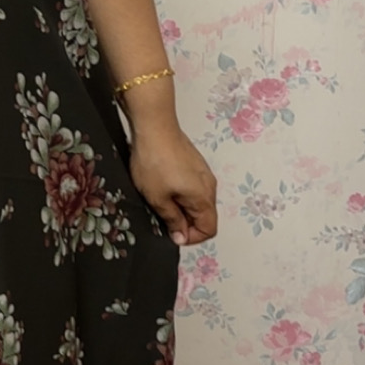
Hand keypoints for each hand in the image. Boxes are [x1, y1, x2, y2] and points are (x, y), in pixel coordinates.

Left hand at [128, 124, 217, 247]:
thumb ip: (172, 220)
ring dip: (182, 207)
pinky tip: (163, 184)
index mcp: (204, 198)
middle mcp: (210, 186)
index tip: (172, 233)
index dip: (191, 238)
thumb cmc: (154, 162)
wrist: (155, 126)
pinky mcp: (195, 163)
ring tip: (160, 199)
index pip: (209, 229)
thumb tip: (181, 237)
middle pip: (205, 216)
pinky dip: (181, 193)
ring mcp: (204, 173)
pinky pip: (193, 187)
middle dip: (185, 222)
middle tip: (162, 215)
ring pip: (198, 201)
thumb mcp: (157, 198)